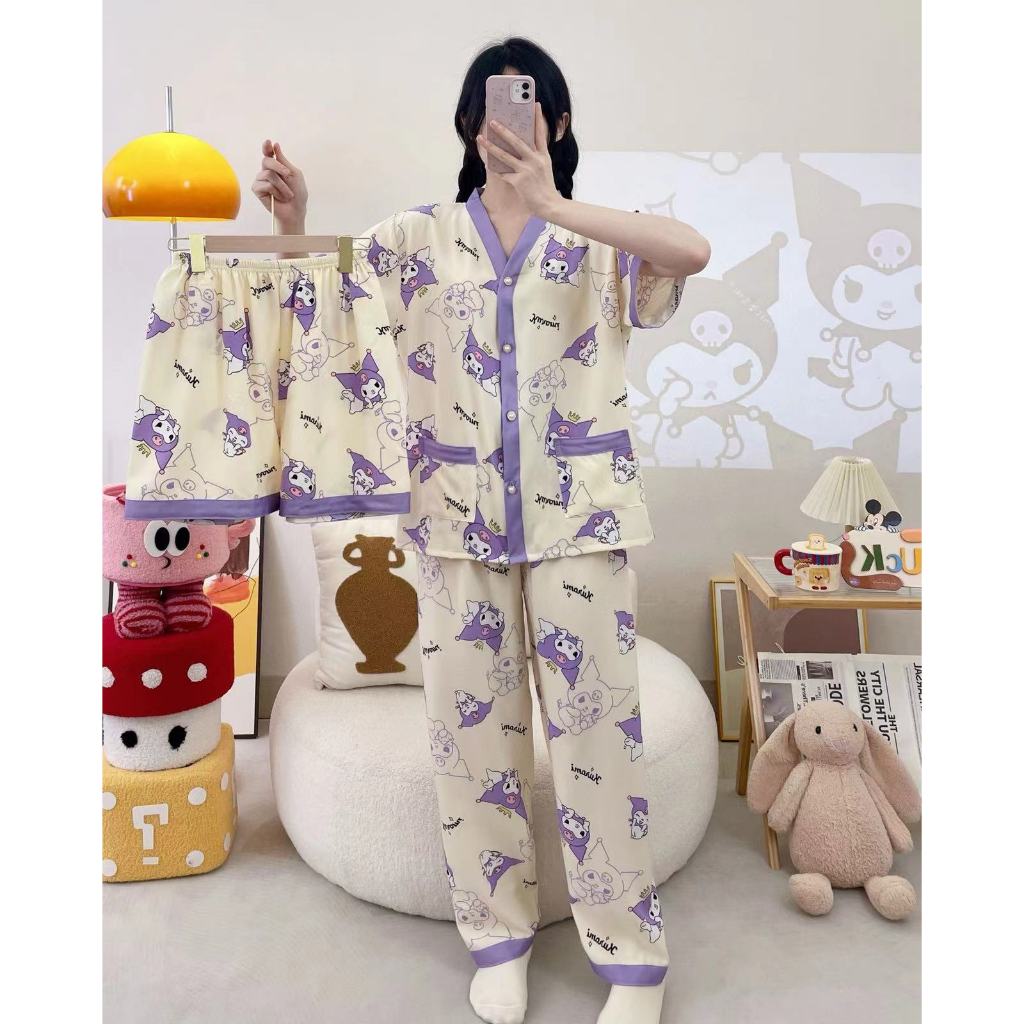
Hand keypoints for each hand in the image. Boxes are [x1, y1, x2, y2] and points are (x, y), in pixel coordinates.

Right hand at [251, 140, 307, 229]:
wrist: (295, 211)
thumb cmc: (297, 194)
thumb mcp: (294, 174)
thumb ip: (284, 161)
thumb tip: (275, 145)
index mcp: (276, 166)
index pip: (268, 153)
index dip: (266, 147)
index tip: (268, 142)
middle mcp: (266, 171)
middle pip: (267, 161)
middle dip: (279, 167)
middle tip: (288, 176)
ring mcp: (260, 180)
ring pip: (268, 174)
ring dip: (282, 185)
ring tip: (288, 194)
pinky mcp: (256, 189)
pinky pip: (266, 185)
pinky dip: (276, 192)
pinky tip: (279, 198)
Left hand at [477, 104, 561, 218]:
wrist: (550, 205)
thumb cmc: (546, 187)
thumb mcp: (545, 167)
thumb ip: (536, 155)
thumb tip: (522, 146)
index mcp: (543, 155)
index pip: (540, 133)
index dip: (538, 118)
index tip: (535, 104)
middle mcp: (535, 160)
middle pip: (517, 141)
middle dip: (503, 130)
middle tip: (493, 121)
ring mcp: (526, 170)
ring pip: (505, 155)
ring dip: (491, 146)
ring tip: (481, 138)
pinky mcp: (519, 181)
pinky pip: (503, 173)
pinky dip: (495, 168)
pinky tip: (487, 163)